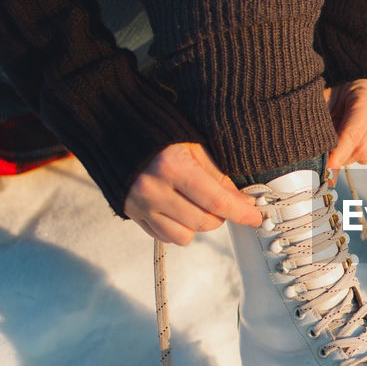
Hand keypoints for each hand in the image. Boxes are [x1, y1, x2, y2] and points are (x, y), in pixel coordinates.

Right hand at [125, 142, 261, 244]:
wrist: (112, 128)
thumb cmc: (157, 132)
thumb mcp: (192, 146)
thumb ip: (217, 176)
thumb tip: (241, 201)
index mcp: (172, 167)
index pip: (216, 201)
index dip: (240, 212)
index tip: (254, 216)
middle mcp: (154, 189)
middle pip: (203, 222)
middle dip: (220, 216)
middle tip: (220, 201)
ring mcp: (140, 204)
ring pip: (185, 236)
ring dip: (197, 224)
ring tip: (195, 204)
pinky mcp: (131, 214)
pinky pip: (164, 237)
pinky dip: (177, 228)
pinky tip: (177, 210)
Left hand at [324, 78, 366, 177]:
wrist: (355, 83)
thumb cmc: (335, 90)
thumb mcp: (326, 98)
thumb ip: (322, 121)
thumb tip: (313, 149)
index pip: (354, 131)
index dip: (339, 152)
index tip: (327, 167)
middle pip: (362, 147)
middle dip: (341, 157)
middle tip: (322, 161)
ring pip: (365, 154)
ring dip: (345, 158)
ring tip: (330, 148)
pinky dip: (350, 155)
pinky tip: (341, 147)